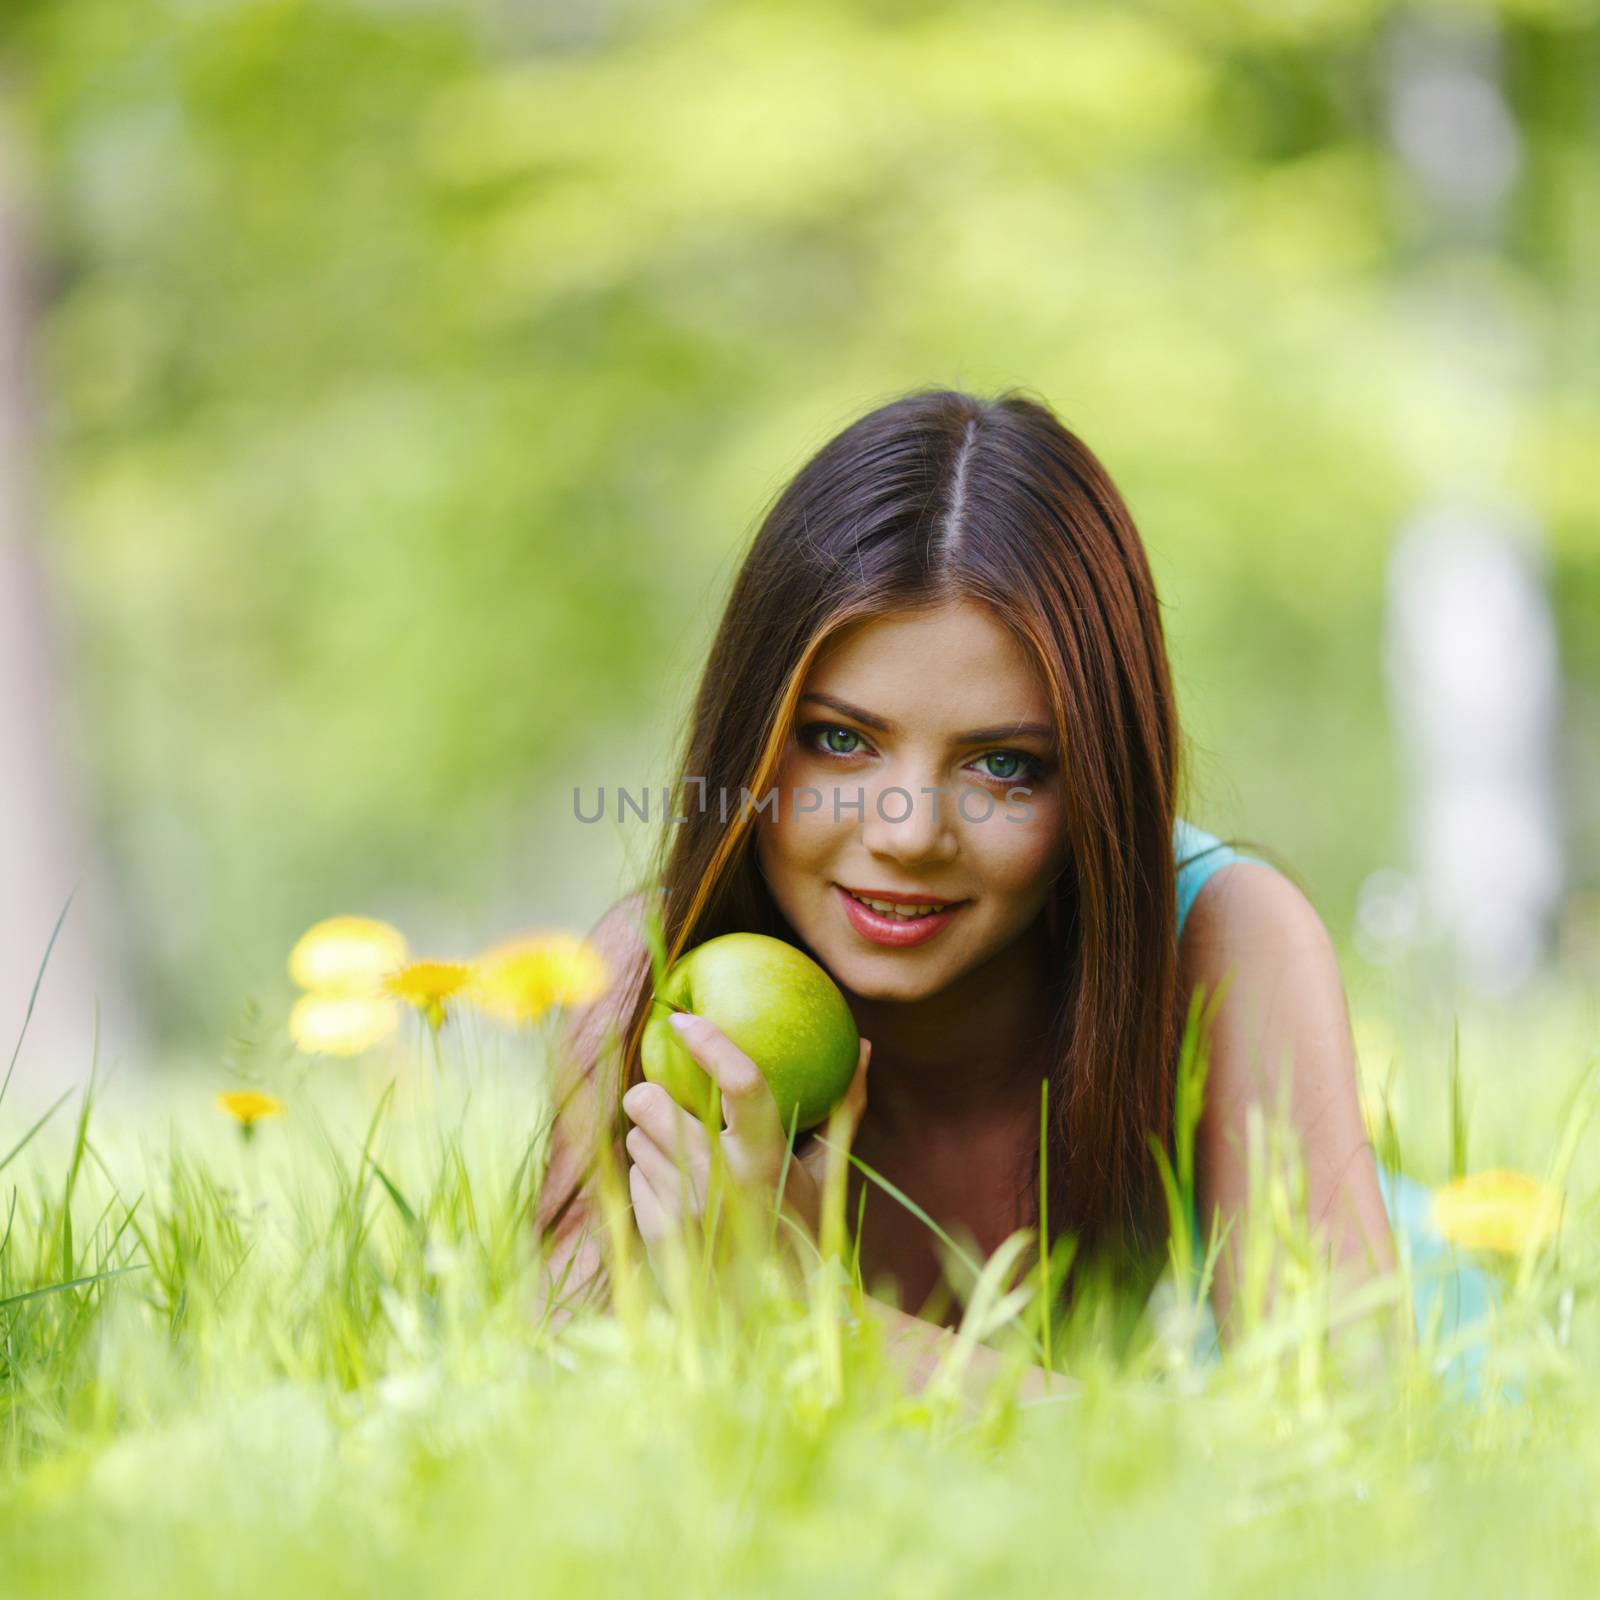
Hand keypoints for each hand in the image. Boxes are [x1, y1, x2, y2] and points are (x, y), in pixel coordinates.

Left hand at [621, 1015, 870, 1277]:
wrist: (773, 1316)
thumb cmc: (804, 1230)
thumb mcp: (826, 1171)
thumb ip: (844, 1106)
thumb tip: (864, 1045)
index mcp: (767, 1159)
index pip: (740, 1082)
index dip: (710, 1042)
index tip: (683, 1020)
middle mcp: (720, 1181)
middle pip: (650, 1101)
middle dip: (653, 1095)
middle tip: (668, 1100)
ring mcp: (683, 1209)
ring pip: (636, 1137)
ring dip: (654, 1140)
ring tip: (688, 1160)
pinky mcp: (655, 1233)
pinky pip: (635, 1175)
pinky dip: (653, 1177)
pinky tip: (681, 1198)